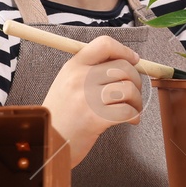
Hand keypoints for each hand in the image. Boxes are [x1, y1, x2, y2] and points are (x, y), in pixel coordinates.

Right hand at [41, 36, 143, 165]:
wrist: (47, 142)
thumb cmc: (62, 115)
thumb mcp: (67, 83)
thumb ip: (90, 70)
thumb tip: (127, 63)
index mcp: (73, 66)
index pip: (104, 44)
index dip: (124, 51)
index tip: (133, 60)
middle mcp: (80, 78)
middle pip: (123, 67)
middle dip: (137, 80)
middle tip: (134, 94)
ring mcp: (87, 98)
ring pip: (129, 89)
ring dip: (137, 100)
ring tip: (133, 109)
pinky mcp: (95, 118)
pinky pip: (128, 111)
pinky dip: (134, 116)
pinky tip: (131, 120)